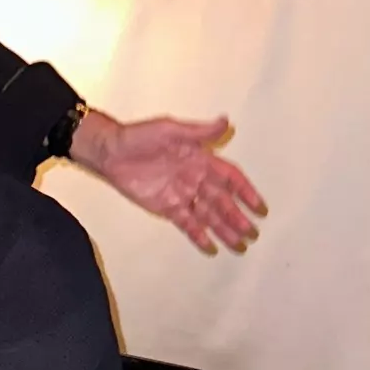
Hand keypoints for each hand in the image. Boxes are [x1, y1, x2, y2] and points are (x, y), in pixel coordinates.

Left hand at [70, 110, 266, 253]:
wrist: (109, 152)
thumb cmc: (138, 136)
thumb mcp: (169, 129)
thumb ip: (198, 131)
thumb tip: (224, 122)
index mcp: (201, 159)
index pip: (230, 178)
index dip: (246, 192)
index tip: (259, 207)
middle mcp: (196, 178)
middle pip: (222, 201)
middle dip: (238, 217)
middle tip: (253, 233)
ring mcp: (182, 194)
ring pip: (208, 215)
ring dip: (224, 229)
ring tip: (240, 245)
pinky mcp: (166, 206)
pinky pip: (186, 223)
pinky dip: (198, 235)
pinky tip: (211, 248)